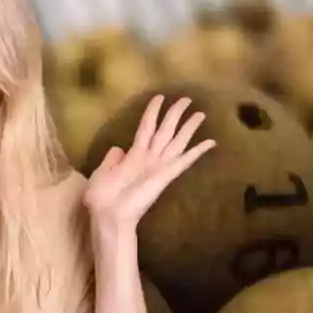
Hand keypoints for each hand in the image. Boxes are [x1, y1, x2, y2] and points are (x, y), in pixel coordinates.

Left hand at [84, 95, 215, 230]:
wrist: (108, 216)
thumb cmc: (101, 197)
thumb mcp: (101, 172)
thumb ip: (111, 159)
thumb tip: (118, 148)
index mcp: (133, 156)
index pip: (145, 127)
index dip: (152, 111)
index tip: (159, 97)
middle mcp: (149, 158)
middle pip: (165, 129)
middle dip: (175, 113)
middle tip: (187, 98)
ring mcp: (159, 166)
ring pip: (176, 140)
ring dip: (188, 127)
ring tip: (201, 113)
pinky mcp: (166, 175)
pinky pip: (184, 160)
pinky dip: (198, 151)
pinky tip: (211, 142)